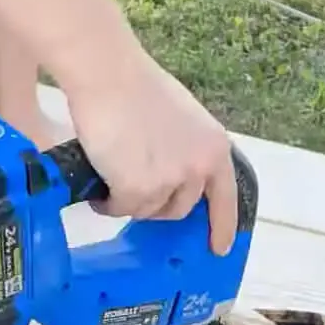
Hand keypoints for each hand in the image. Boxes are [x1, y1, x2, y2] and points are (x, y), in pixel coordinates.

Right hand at [67, 56, 238, 254]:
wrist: (109, 76)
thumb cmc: (138, 89)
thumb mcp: (183, 121)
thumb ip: (188, 151)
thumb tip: (175, 181)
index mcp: (214, 149)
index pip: (225, 198)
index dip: (222, 226)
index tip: (218, 248)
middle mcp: (198, 168)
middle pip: (178, 210)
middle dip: (156, 204)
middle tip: (133, 188)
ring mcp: (169, 181)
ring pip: (147, 211)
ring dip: (129, 202)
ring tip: (111, 179)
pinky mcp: (138, 189)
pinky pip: (120, 209)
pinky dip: (107, 204)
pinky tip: (98, 190)